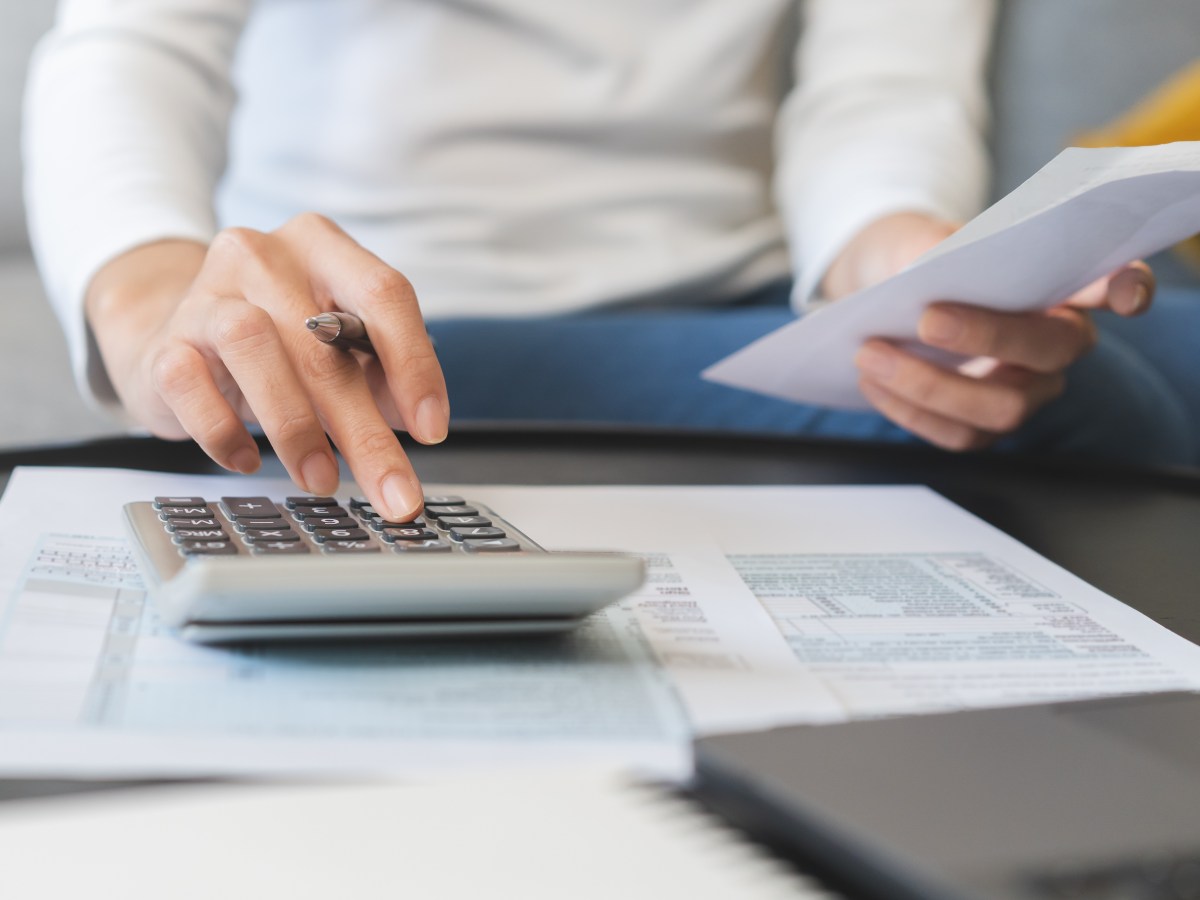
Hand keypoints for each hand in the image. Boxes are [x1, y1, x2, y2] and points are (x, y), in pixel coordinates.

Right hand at [86, 213, 447, 520]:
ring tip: (322, 480)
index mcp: (322, 246)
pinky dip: (223, 433)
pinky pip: (189, 386)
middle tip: (393, 492)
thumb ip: (381, 374)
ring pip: (254, 348)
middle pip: (325, 344)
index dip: (415, 365)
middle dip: (366, 431)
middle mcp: (262, 256)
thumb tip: (418, 423)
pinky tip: (248, 461)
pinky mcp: (163, 342)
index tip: (432, 430)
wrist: (170, 335)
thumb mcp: (336, 346)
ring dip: (296, 427)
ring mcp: (205, 294)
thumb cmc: (276, 343)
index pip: (383, 293)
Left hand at [827, 213, 1155, 450]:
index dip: (1129, 289)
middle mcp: (1057, 345)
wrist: (880, 301)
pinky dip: (909, 410)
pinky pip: (959, 435)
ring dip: (930, 384)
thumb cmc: (920, 263)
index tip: (1124, 295)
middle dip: (988, 337)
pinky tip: (873, 382)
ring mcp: (1026, 391)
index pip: (1115, 284)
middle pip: (1049, 351)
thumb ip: (932, 248)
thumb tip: (920, 272)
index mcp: (1063, 287)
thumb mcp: (923, 242)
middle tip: (927, 318)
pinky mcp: (985, 426)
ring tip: (871, 354)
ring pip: (1002, 408)